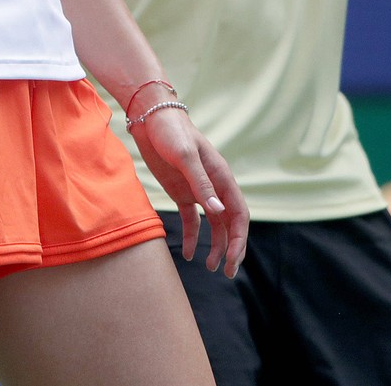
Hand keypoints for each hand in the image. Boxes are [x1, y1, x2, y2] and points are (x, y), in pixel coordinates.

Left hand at [131, 102, 247, 278]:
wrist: (150, 118)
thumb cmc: (171, 131)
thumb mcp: (185, 156)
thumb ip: (201, 183)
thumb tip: (218, 211)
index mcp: (222, 177)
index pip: (238, 214)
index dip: (239, 238)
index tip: (234, 260)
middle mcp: (214, 186)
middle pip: (230, 223)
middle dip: (231, 248)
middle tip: (227, 272)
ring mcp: (198, 190)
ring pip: (214, 224)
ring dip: (215, 246)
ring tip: (209, 267)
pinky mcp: (182, 192)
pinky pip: (192, 220)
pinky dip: (192, 237)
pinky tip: (188, 254)